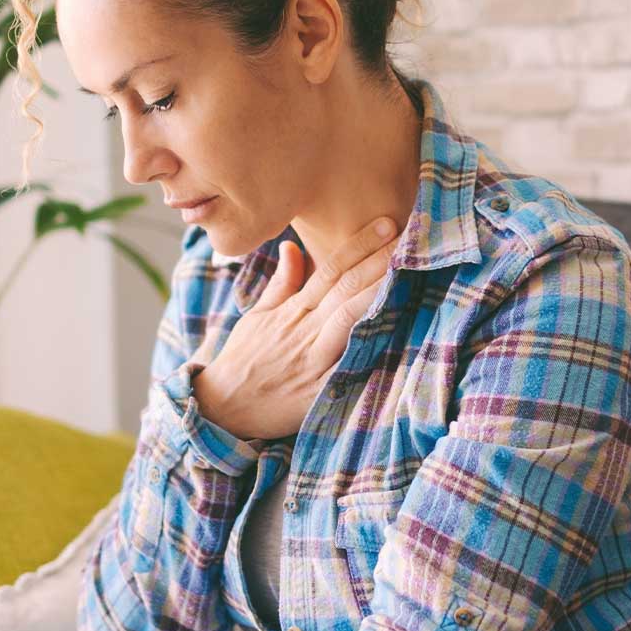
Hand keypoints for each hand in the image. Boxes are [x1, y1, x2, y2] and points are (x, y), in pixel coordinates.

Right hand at [192, 216, 399, 439]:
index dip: (357, 246)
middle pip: (344, 289)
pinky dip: (365, 347)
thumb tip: (292, 246)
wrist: (223, 406)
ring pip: (346, 319)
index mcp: (291, 311)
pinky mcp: (316, 390)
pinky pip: (346, 365)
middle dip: (376, 261)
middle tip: (407, 236)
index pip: (328, 270)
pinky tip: (391, 330)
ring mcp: (311, 359)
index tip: (384, 224)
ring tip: (403, 269)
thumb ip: (281, 282)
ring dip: (375, 292)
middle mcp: (303, 330)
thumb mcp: (257, 316)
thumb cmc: (244, 359)